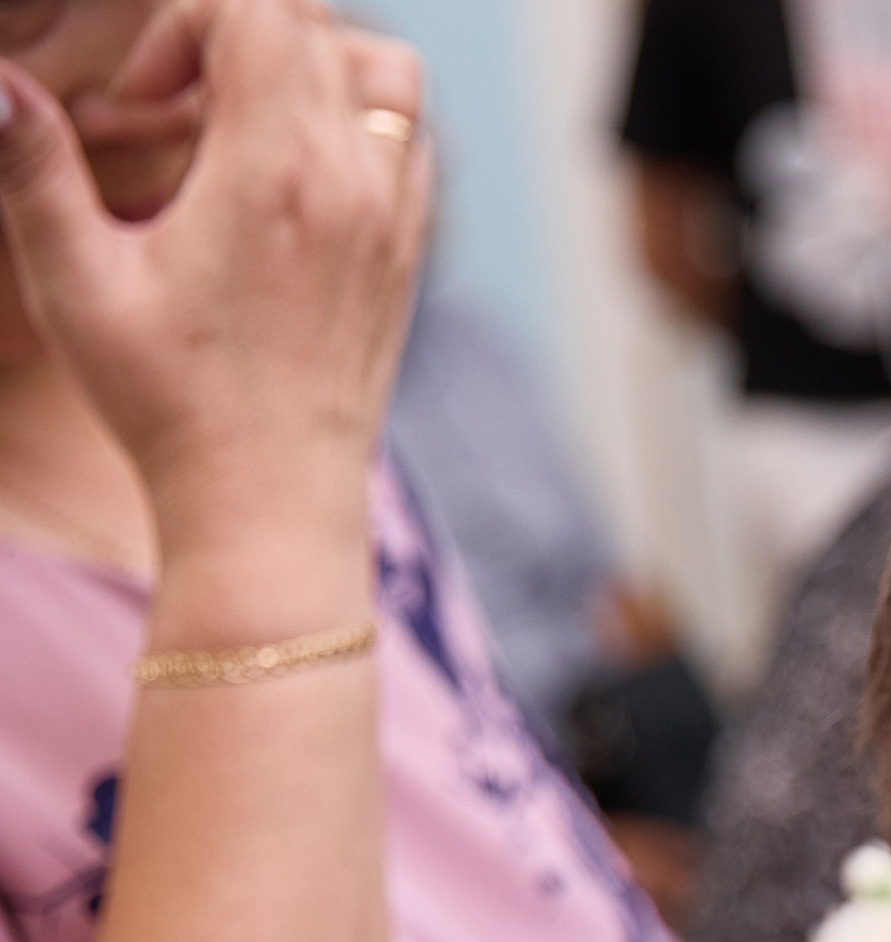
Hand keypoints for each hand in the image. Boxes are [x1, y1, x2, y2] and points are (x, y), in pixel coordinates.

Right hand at [0, 0, 429, 562]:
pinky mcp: (408, 252)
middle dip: (235, 37)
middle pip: (319, 27)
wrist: (270, 499)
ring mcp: (394, 217)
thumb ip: (34, 167)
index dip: (187, 22)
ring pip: (385, 73)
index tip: (141, 103)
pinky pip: (407, 139)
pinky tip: (285, 178)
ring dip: (311, 70)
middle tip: (173, 118)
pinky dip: (355, 123)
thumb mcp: (77, 281)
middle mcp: (354, 182)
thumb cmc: (168, 402)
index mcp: (276, 173)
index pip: (263, 12)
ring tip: (235, 129)